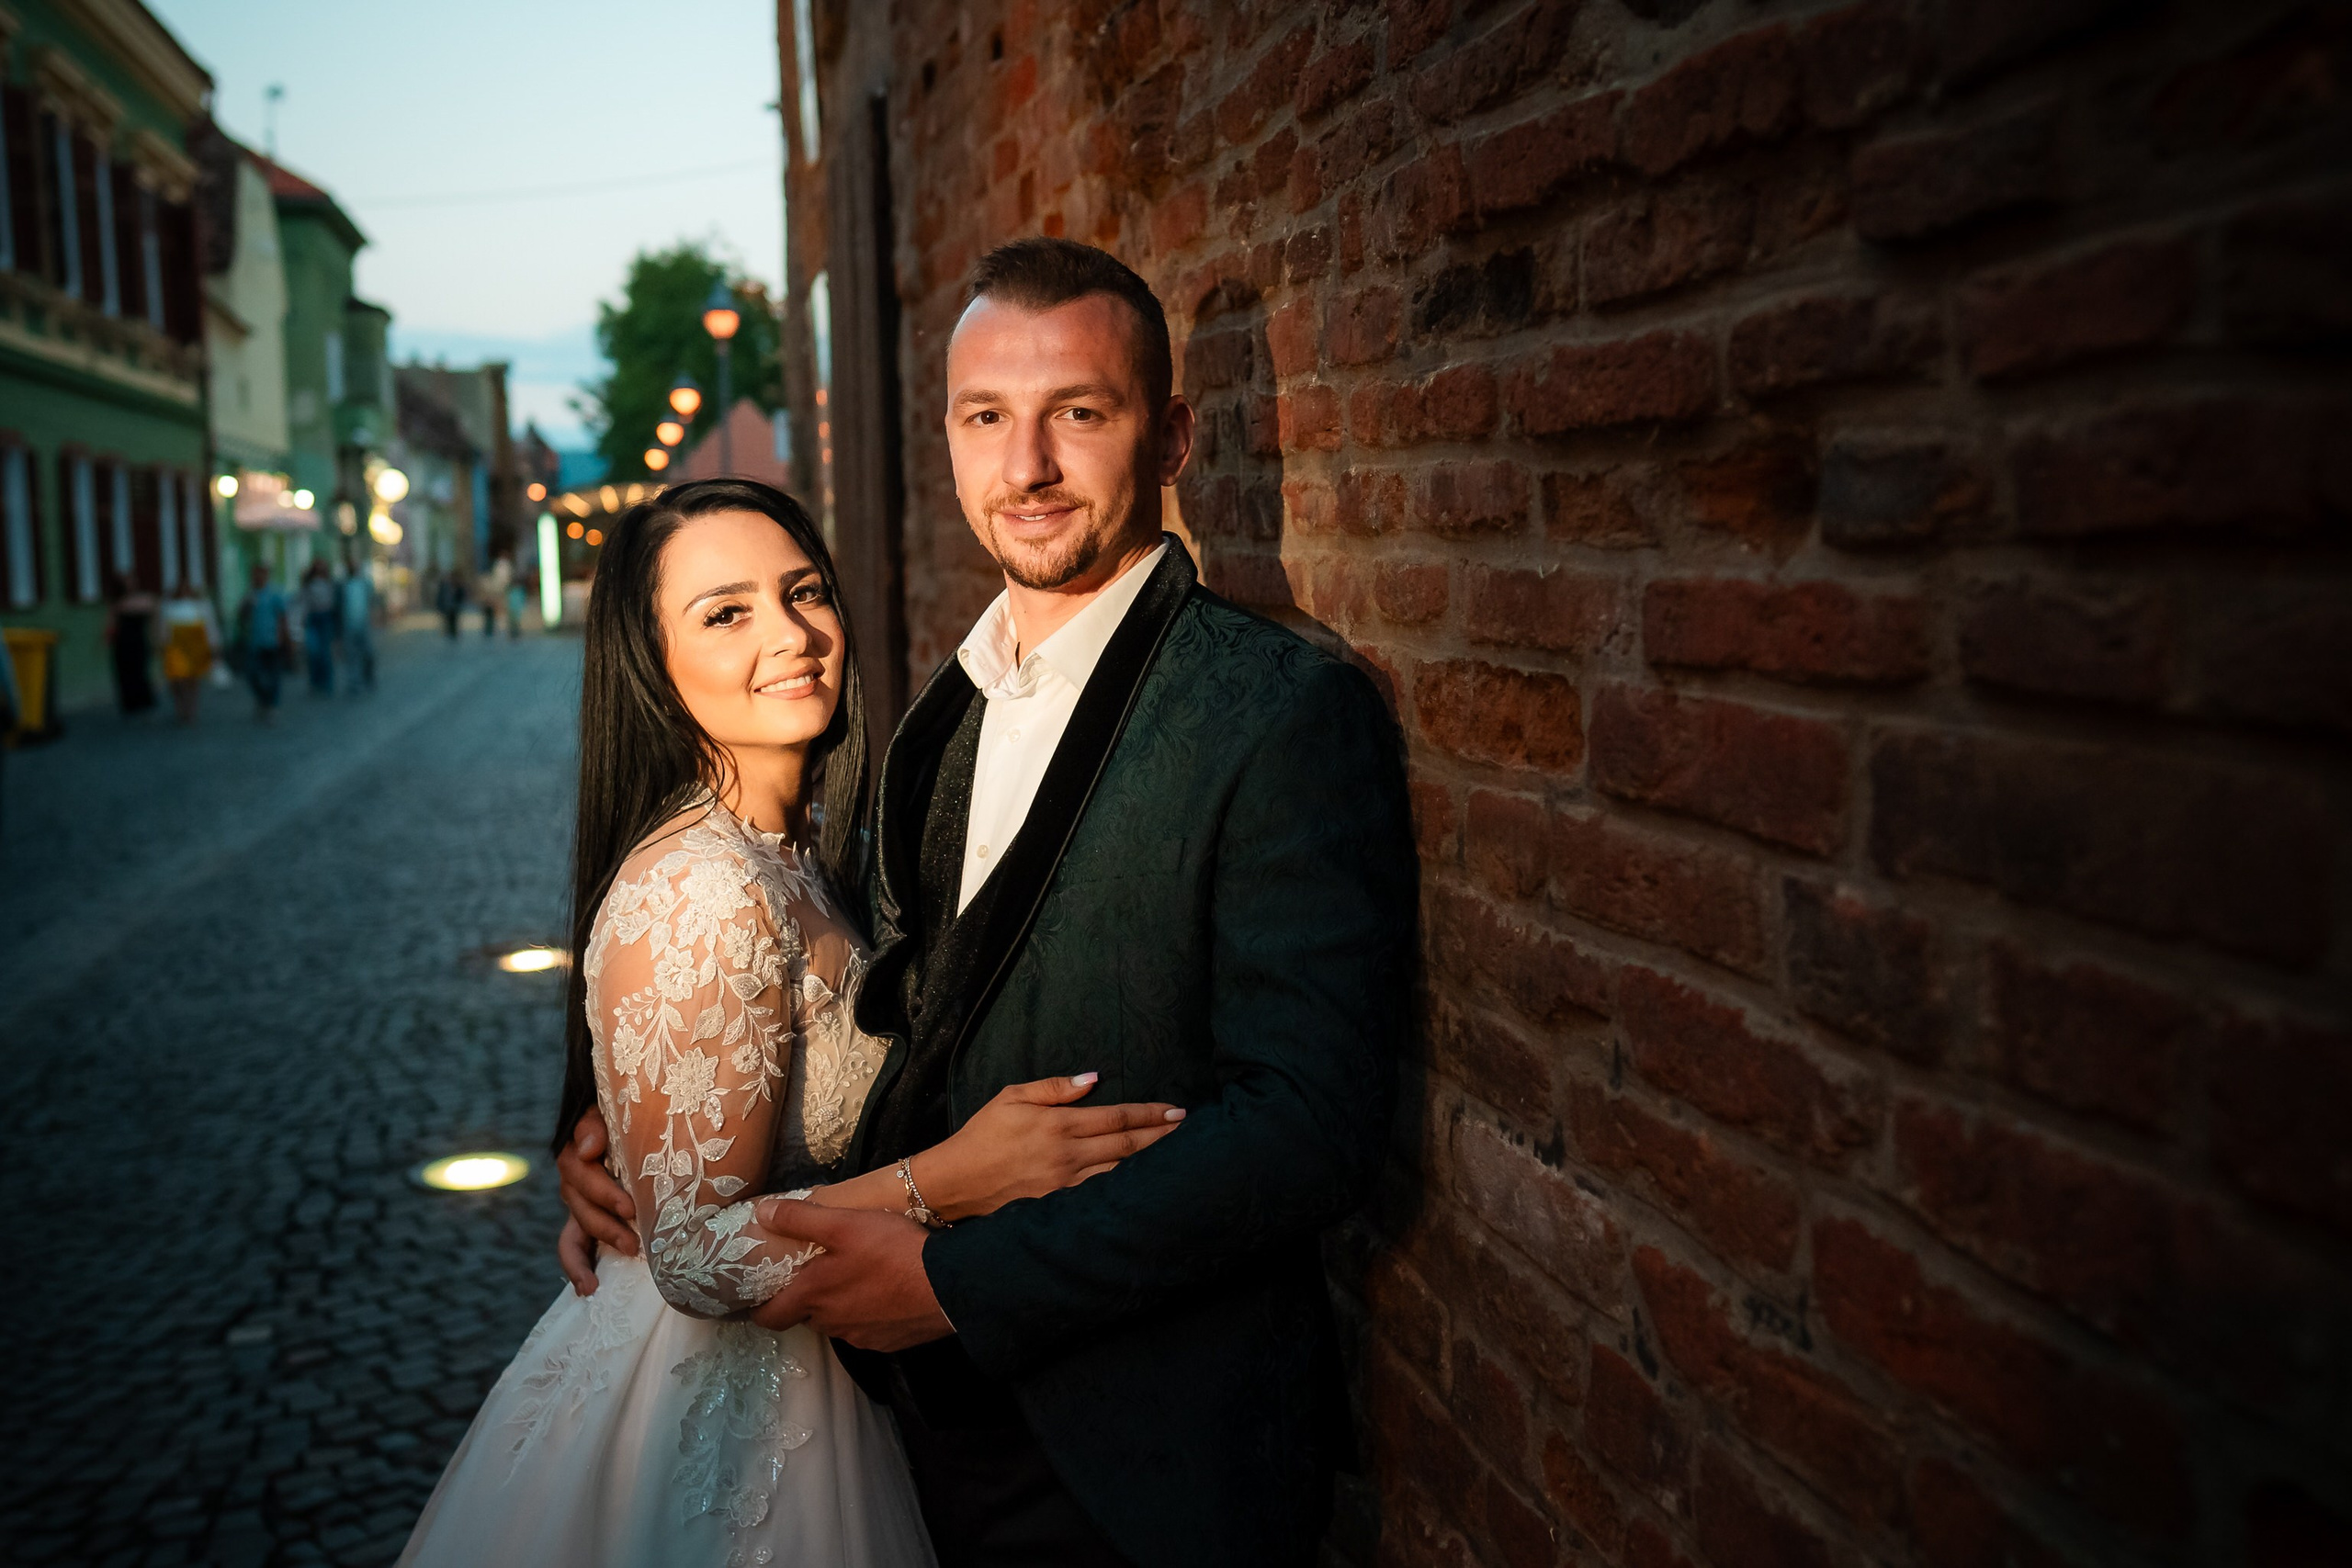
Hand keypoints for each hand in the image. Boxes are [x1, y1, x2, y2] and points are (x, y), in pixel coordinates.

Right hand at [554, 1105, 637, 1294]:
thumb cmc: (628, 1112)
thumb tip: (589, 1148)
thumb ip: (595, 1124)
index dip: (603, 1192)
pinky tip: (587, 1289)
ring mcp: (578, 1200)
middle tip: (634, 1242)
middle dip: (606, 1225)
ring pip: (576, 1227)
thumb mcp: (609, 1110)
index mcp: (579, 1150)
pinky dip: (577, 1268)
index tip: (630, 1208)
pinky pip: (573, 1245)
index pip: (579, 1171)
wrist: (629, 1121)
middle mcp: (574, 1177)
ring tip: (614, 1266)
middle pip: (580, 1203)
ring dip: (594, 1247)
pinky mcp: (586, 1219)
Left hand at [749, 1200, 952, 1349]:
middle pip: (807, 1316)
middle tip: (818, 1274)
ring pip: (838, 1323)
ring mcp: (861, 1337)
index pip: (771, 1316)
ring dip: (839, 1306)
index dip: (760, 1310)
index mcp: (814, 1296)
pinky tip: (886, 1295)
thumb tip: (762, 1213)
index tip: (758, 1300)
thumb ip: (800, 1218)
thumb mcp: (844, 1223)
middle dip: (807, 1299)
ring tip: (858, 1279)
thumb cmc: (891, 1251)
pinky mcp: (888, 1343)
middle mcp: (832, 1323)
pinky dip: (869, 1314)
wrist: (948, 1285)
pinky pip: (868, 1329)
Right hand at [915, 1073, 1184, 1220]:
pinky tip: (1143, 1183)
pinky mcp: (1059, 1205)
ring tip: (1176, 1154)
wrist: (956, 1182)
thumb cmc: (982, 1134)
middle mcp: (1067, 1156)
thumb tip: (1093, 1079)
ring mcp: (1065, 1184)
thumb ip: (1055, 1088)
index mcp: (1058, 1126)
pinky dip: (1125, 1186)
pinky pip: (1100, 1194)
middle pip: (1127, 1146)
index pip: (1117, 1118)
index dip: (1150, 1114)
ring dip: (1150, 1162)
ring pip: (1120, 1173)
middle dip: (1161, 1136)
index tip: (1177, 1110)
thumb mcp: (1012, 1097)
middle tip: (1190, 1129)